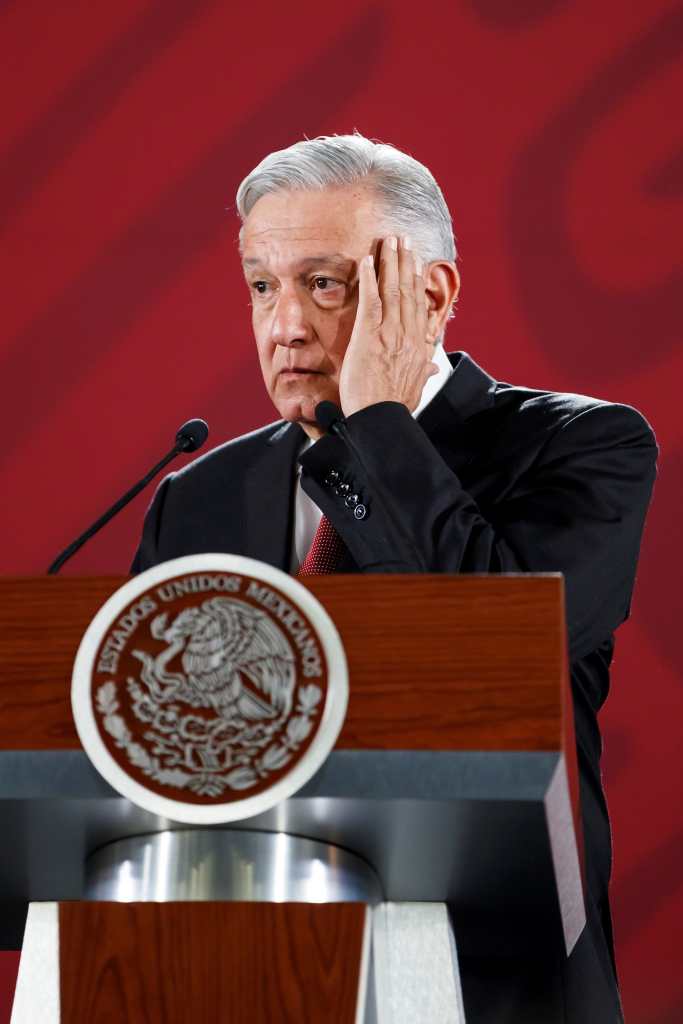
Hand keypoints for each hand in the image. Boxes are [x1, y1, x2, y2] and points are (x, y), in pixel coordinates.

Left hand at [338, 235, 437, 417]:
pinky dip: (370, 279)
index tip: (417, 264)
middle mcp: (408, 335)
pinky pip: (371, 301)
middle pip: (408, 291)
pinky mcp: (370, 336)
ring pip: (393, 290)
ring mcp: (390, 333)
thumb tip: (435, 369)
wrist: (381, 418)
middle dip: (406, 262)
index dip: (418, 282)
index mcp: (418, 346)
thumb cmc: (394, 407)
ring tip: (389, 241)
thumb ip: (424, 373)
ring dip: (390, 262)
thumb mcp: (416, 388)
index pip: (419, 307)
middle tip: (403, 240)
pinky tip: (367, 261)